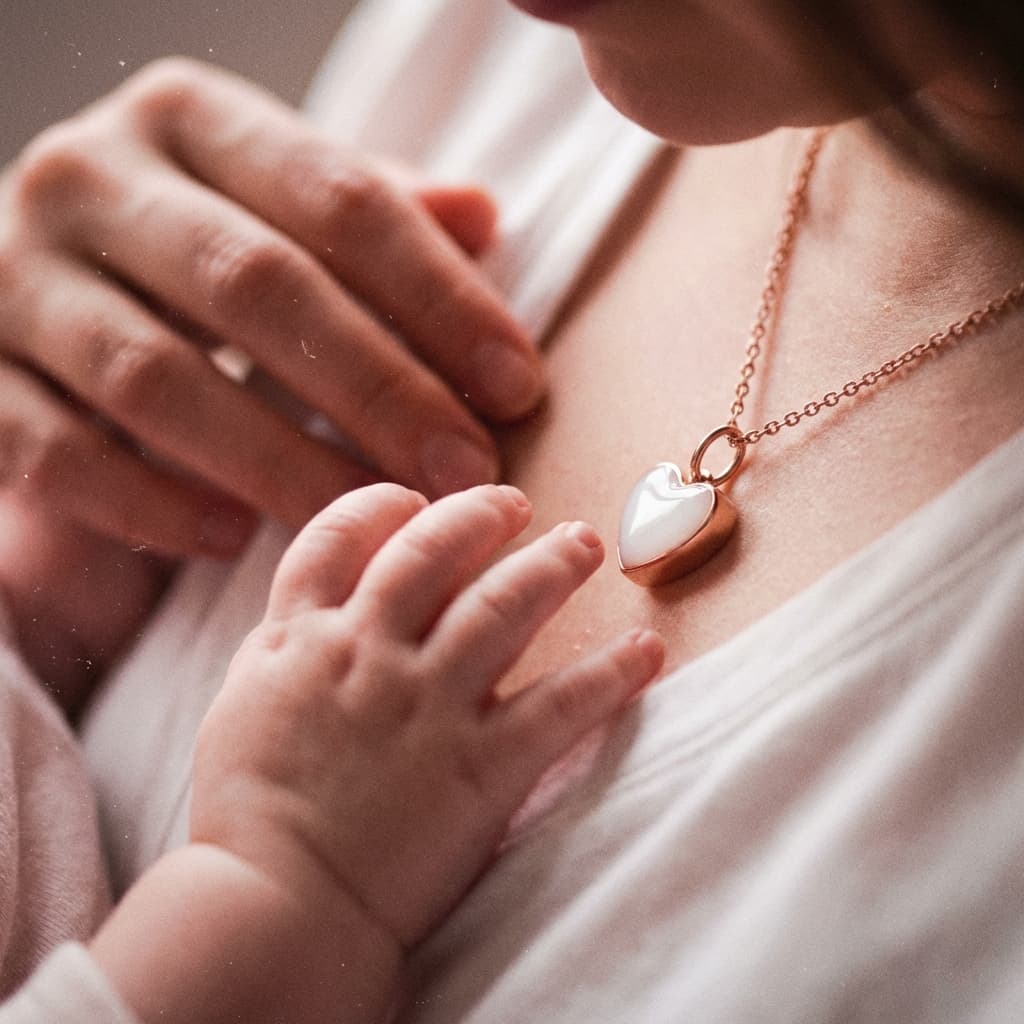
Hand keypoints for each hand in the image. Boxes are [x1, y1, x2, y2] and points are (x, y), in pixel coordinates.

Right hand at [0, 59, 540, 558]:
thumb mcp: (281, 202)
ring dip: (281, 462)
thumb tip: (482, 214)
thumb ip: (373, 208)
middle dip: (379, 389)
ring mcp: (13, 276)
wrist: (35, 275)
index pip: (342, 200)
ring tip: (376, 513)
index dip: (442, 299)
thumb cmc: (197, 244)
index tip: (519, 388)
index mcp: (189, 119)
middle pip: (256, 287)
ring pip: (158, 381)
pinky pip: (60, 456)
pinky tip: (236, 538)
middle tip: (466, 470)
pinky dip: (153, 505)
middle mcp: (88, 178)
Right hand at [191, 483, 663, 947]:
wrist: (273, 906)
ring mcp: (429, 703)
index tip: (412, 500)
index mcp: (302, 637)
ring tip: (581, 544)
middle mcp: (369, 651)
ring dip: (551, 566)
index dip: (379, 506)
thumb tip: (318, 613)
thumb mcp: (245, 705)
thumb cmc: (247, 817)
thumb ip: (285, 649)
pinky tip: (645, 650)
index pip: (338, 537)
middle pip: (433, 550)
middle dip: (479, 514)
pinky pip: (561, 704)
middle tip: (514, 503)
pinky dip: (610, 673)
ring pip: (503, 604)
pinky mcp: (482, 765)